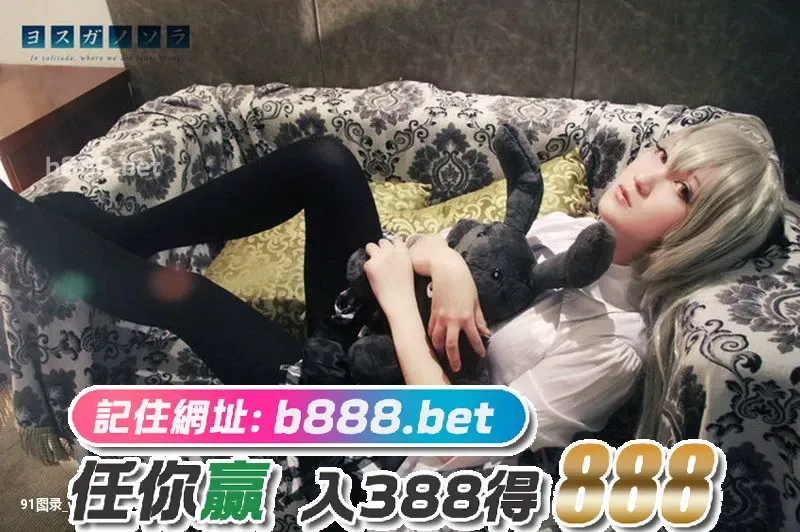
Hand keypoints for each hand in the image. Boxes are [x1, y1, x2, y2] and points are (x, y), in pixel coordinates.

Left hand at [364, 237, 416, 318]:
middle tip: (381, 261)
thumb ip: (400, 256)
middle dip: (380, 249)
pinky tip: (374, 277)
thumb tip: (390, 252)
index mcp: (403, 251)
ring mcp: (380, 257)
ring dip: (371, 253)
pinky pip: (365, 262)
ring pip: (370, 246)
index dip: (391, 245)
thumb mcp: (408, 267)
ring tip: (375, 265)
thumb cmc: (405, 289)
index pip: (394, 239)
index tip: (389, 252)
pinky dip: (368, 269)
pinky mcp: (370, 265)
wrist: (399, 301)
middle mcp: (391, 251)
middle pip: (382, 241)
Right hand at [428, 248, 490, 372]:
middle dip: (453, 359)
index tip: (481, 354)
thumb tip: (485, 332)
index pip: (474, 338)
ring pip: (437, 340)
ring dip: (440, 350)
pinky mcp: (432, 313)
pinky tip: (434, 342)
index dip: (478, 348)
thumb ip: (479, 318)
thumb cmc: (464, 282)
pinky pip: (431, 329)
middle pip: (451, 345)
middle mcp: (453, 319)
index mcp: (466, 316)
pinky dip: (432, 338)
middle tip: (456, 368)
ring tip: (442, 356)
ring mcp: (441, 317)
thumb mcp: (475, 300)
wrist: (447, 270)